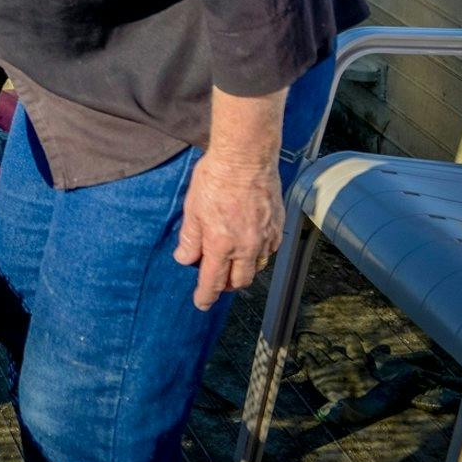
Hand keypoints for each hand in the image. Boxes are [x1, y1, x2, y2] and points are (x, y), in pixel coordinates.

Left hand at [174, 151, 284, 309]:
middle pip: (239, 280)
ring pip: (256, 267)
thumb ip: (190, 238)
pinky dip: (259, 254)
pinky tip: (250, 245)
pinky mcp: (277, 226)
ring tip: (232, 265)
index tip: (201, 303)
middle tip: (216, 282)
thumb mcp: (192, 208)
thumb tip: (185, 258)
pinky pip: (269, 250)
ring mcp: (265, 237)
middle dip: (226, 286)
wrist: (246, 157)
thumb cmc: (215, 178)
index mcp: (221, 244)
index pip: (213, 281)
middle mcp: (246, 246)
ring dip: (244, 271)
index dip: (206, 296)